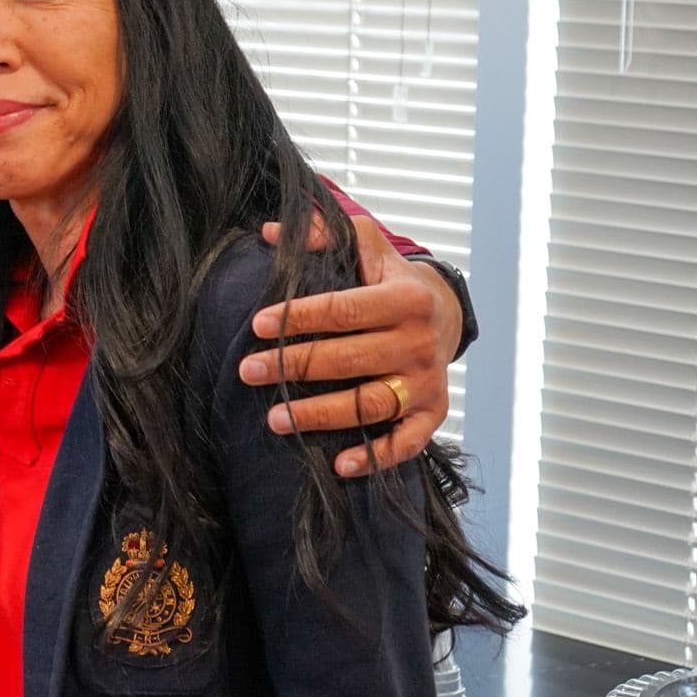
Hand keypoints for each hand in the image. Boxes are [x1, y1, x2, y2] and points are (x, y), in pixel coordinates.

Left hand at [238, 214, 462, 477]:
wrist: (447, 313)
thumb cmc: (392, 279)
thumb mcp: (367, 245)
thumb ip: (324, 233)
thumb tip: (269, 231)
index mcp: (406, 299)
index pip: (345, 309)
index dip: (300, 317)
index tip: (258, 326)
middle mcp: (421, 343)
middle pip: (351, 360)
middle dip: (296, 367)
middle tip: (249, 371)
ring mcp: (428, 383)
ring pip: (371, 404)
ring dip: (321, 415)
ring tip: (274, 418)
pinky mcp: (432, 413)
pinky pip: (405, 442)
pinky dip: (374, 456)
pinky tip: (338, 464)